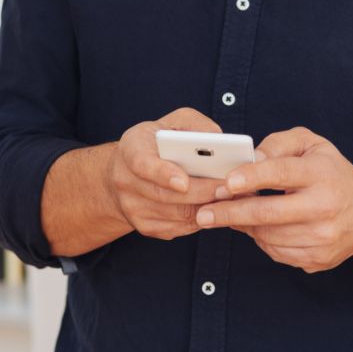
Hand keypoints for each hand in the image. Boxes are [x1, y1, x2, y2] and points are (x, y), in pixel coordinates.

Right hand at [106, 108, 227, 240]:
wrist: (125, 172)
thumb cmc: (155, 143)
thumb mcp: (171, 123)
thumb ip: (194, 124)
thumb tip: (217, 139)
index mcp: (131, 149)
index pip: (143, 164)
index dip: (163, 174)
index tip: (184, 182)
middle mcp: (125, 181)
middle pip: (165, 195)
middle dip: (200, 192)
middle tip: (226, 189)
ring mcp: (132, 207)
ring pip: (176, 214)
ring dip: (204, 208)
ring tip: (226, 198)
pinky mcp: (144, 226)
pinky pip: (178, 228)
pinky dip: (199, 220)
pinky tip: (213, 208)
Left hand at [195, 127, 352, 273]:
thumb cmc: (331, 172)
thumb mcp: (311, 144)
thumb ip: (278, 144)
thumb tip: (250, 158)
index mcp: (323, 174)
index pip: (282, 173)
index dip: (252, 177)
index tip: (226, 182)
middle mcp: (326, 207)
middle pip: (269, 213)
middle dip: (230, 213)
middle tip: (204, 213)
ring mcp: (324, 238)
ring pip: (268, 236)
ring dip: (243, 226)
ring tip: (230, 214)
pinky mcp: (319, 259)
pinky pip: (276, 252)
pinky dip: (261, 240)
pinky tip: (259, 227)